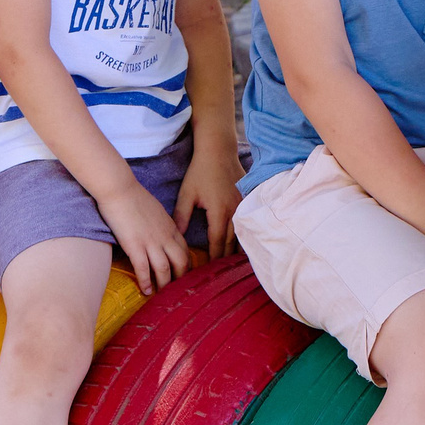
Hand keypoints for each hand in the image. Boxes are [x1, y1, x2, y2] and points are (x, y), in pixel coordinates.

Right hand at [98, 179, 190, 294]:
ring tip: (162, 296)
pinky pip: (143, 269)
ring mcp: (151, 241)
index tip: (184, 275)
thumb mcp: (156, 210)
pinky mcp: (135, 245)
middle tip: (178, 291)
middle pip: (181, 262)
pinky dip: (146, 282)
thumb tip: (162, 233)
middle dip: (181, 279)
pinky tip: (145, 291)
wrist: (119, 189)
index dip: (186, 265)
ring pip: (164, 269)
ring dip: (164, 284)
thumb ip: (162, 224)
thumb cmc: (134, 196)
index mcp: (171, 227)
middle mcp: (165, 236)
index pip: (185, 250)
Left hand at [175, 139, 243, 263]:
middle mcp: (234, 211)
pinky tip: (241, 244)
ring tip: (231, 264)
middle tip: (220, 273)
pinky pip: (246, 224)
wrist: (218, 151)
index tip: (209, 270)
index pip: (217, 242)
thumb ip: (181, 216)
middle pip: (232, 243)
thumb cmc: (200, 172)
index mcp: (218, 212)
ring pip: (242, 235)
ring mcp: (243, 206)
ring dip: (237, 249)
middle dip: (226, 258)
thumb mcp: (187, 194)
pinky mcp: (248, 201)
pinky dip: (244, 236)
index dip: (213, 258)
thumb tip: (176, 236)